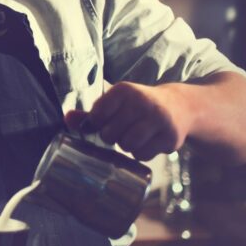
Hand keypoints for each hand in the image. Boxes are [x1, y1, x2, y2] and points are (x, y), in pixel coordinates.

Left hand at [65, 81, 190, 160]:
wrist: (179, 106)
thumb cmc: (138, 106)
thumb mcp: (116, 103)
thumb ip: (91, 113)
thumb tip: (66, 119)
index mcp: (123, 90)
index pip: (96, 116)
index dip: (97, 125)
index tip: (105, 122)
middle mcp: (141, 102)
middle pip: (110, 134)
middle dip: (112, 137)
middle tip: (121, 131)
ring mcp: (158, 119)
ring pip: (127, 146)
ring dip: (126, 146)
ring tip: (133, 136)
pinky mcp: (170, 136)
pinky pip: (143, 155)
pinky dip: (141, 153)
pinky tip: (147, 142)